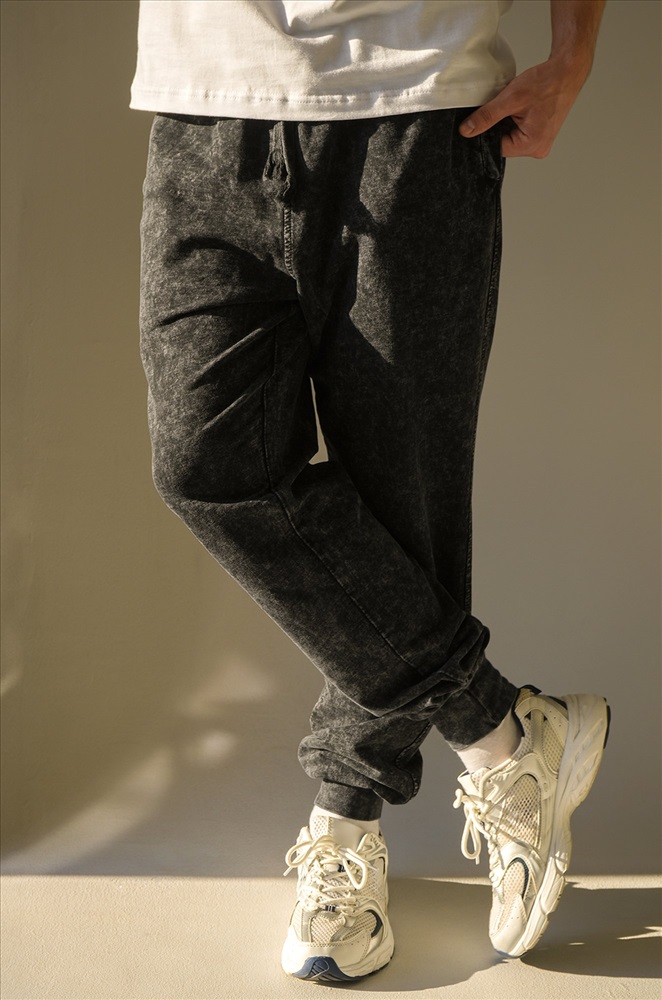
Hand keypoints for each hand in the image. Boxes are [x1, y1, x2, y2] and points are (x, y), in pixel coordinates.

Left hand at [459, 56, 590, 158]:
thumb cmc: (546, 82)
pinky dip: (515, 120)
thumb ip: (487, 116)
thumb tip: (466, 131)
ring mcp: (540, 143)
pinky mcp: (541, 135)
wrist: (568, 71)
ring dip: (507, 122)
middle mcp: (537, 149)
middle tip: (504, 107)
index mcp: (531, 145)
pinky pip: (519, 133)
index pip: (496, 147)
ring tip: (515, 106)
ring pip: (510, 137)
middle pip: (504, 143)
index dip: (486, 132)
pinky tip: (520, 108)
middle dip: (498, 126)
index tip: (483, 118)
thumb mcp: (511, 99)